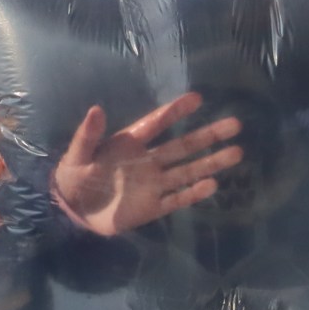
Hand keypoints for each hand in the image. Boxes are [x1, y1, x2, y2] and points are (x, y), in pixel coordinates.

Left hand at [50, 93, 242, 235]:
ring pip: (187, 171)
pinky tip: (213, 185)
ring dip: (211, 162)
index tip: (198, 98)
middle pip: (183, 146)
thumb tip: (96, 109)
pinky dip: (194, 193)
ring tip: (236, 152)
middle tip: (235, 124)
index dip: (175, 111)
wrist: (72, 211)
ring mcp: (152, 184)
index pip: (157, 124)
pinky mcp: (152, 207)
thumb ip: (88, 135)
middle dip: (208, 135)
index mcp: (129, 143)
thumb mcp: (77, 154)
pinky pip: (176, 199)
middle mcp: (147, 161)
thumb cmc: (73, 176)